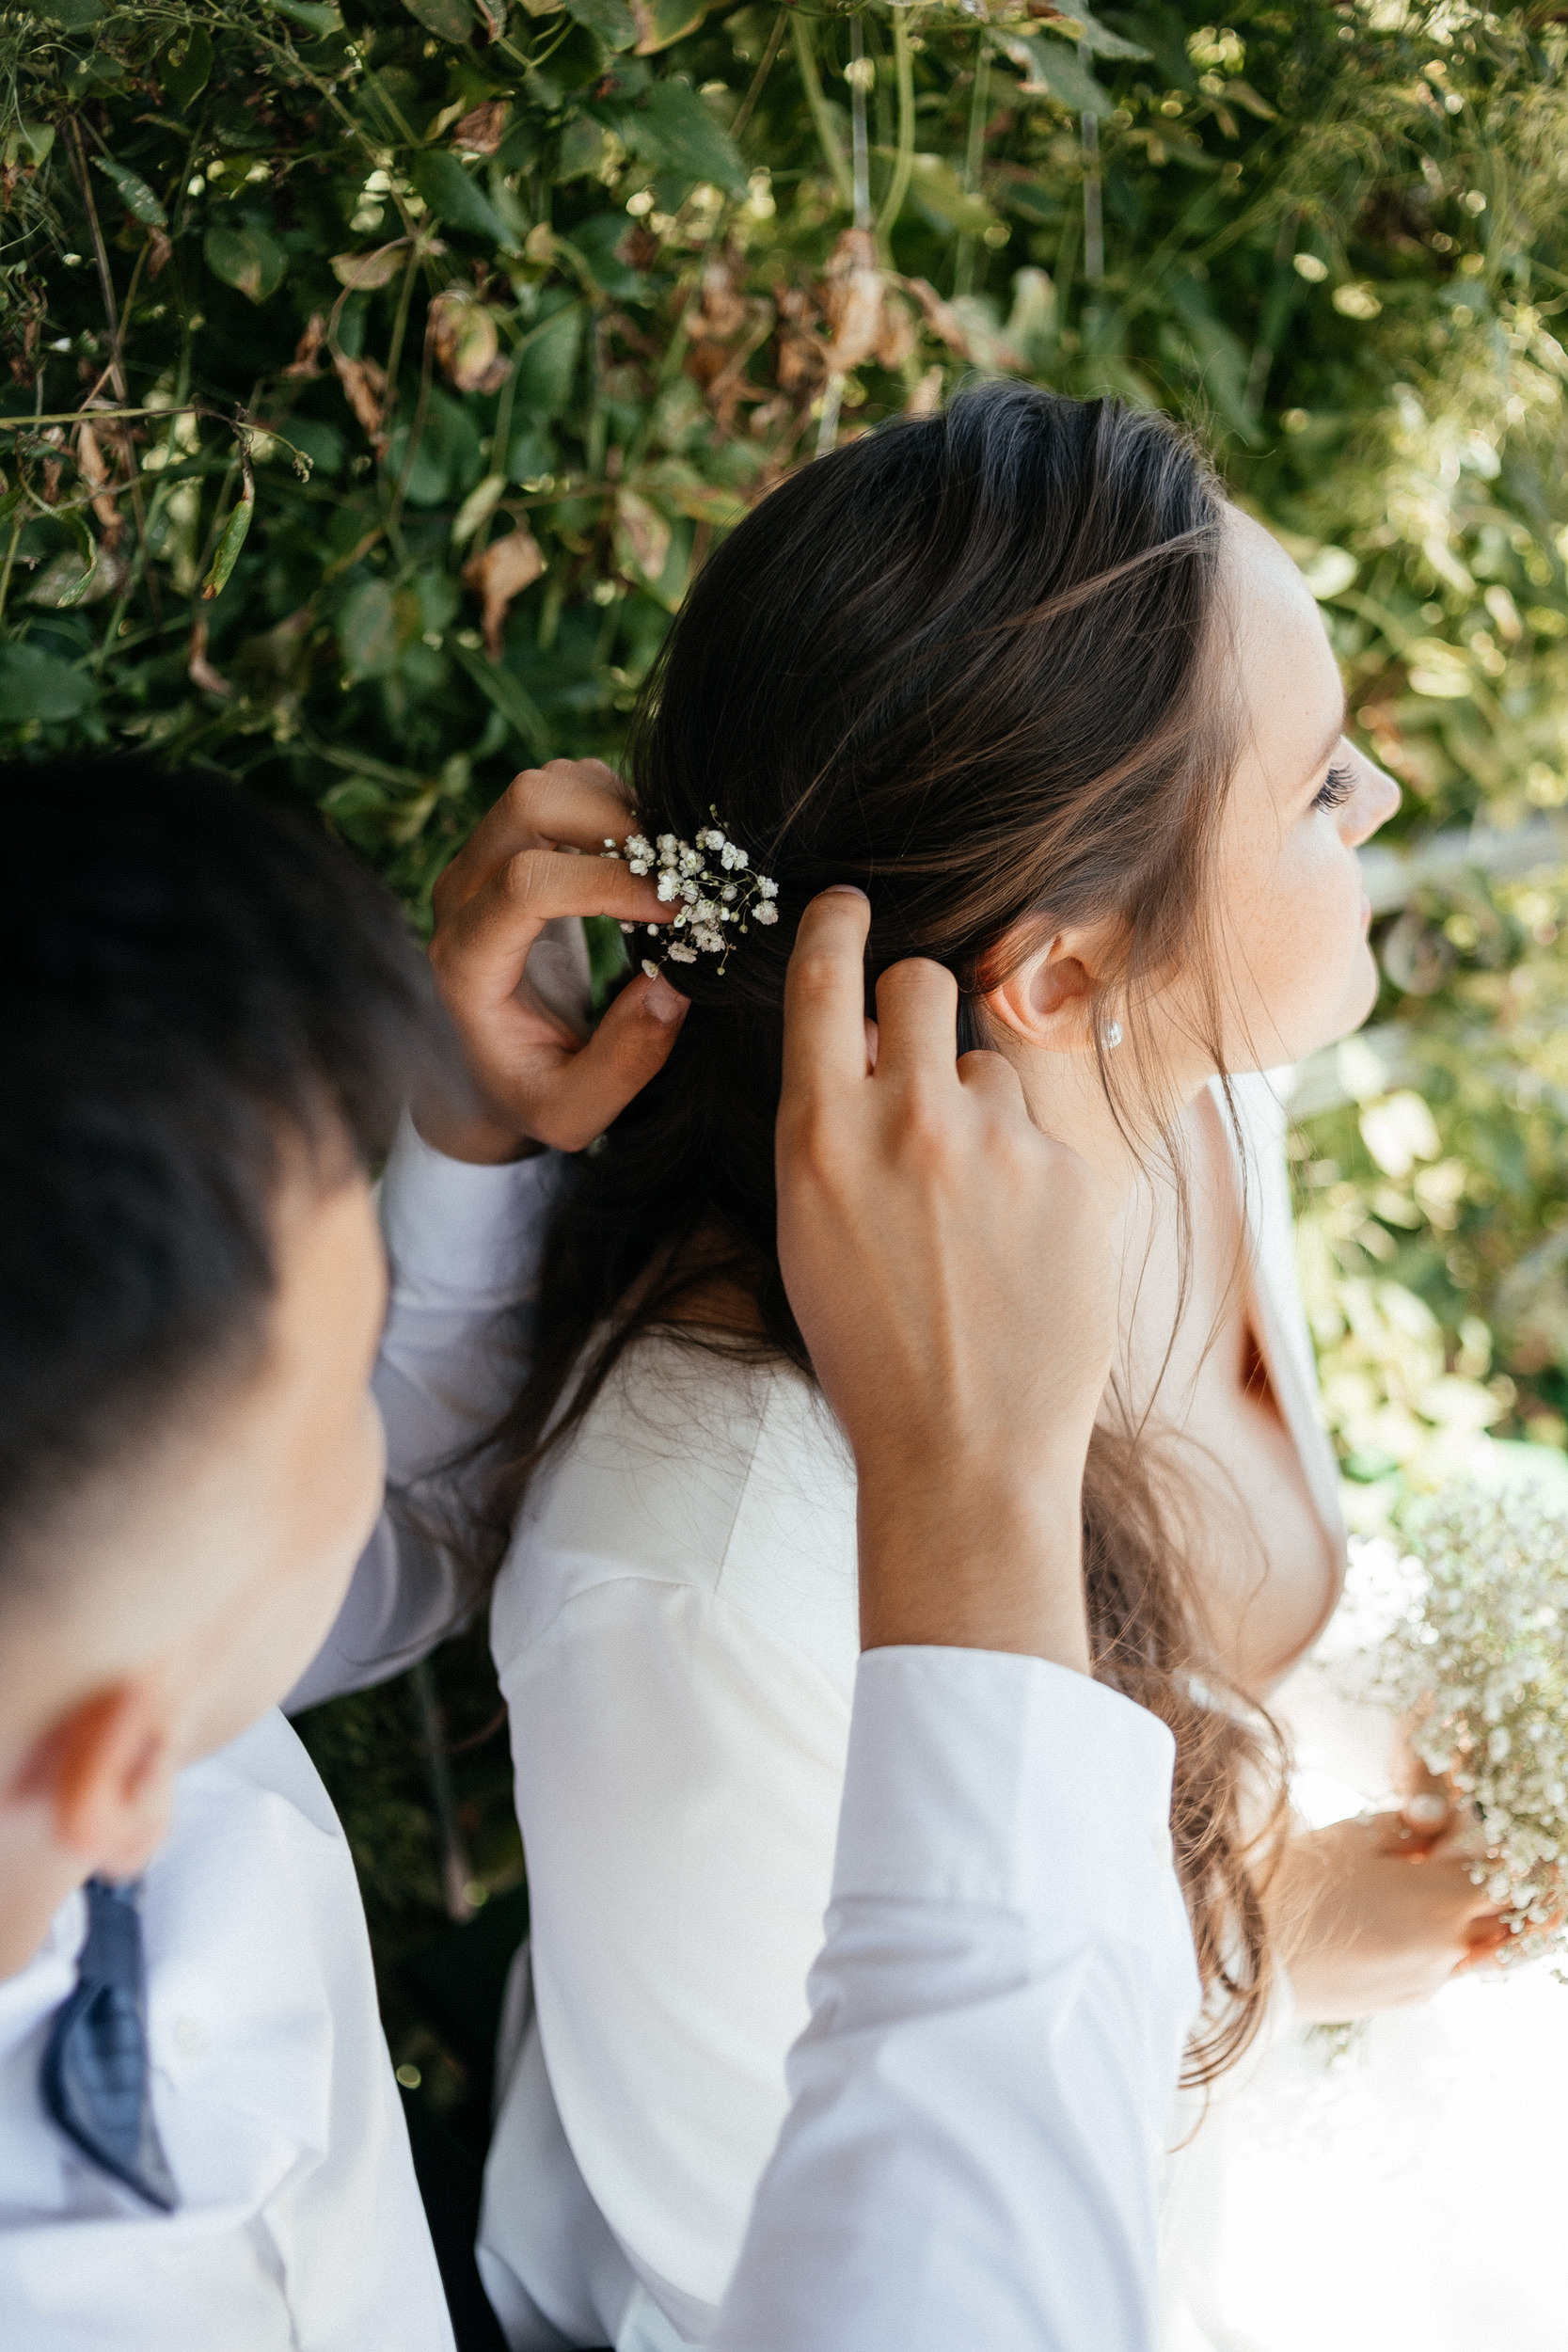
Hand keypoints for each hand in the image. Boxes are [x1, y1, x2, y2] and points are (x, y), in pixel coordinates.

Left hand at [422, 759, 686, 1159]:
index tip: (677, 908)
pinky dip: (614, 803)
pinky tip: (644, 860)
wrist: (482, 1073)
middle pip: (528, 803)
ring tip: (665, 867)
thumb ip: (621, 1064)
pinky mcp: (507, 846)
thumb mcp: (572, 1112)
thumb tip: (670, 988)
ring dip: (618, 807)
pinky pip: (562, 789)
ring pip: (546, 783)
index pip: (526, 884)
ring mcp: (479, 862)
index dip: (608, 883)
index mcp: (466, 963)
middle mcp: (461, 897)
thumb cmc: (529, 1094)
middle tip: (678, 873)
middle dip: (617, 822)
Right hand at [775, 888, 1115, 1670]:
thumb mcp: (810, 1233)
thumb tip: (865, 1056)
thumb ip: (834, 1132)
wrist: (963, 1452)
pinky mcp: (1074, 1172)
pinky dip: (1034, 1173)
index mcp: (818, 1133)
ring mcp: (998, 1141)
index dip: (835, 924)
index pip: (822, 978)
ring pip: (990, 1065)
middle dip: (917, 1002)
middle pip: (921, 981)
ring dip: (981, 1107)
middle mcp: (906, 1117)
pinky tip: (1021, 1249)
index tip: (848, 904)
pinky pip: (1047, 1132)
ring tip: (974, 1209)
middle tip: (920, 1057)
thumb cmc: (871, 1355)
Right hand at [1269, 1809, 1510, 2020]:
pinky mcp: (1408, 2000)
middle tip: (1432, 1859)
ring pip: (1471, 1942)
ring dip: (1454, 1915)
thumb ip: (1415, 1827)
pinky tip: (1382, 1923)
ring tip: (1402, 1892)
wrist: (1249, 1952)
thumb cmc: (1300, 1882)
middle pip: (1497, 1912)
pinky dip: (1429, 1941)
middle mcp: (1450, 1948)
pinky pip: (1439, 1965)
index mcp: (1444, 1900)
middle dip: (1475, 1882)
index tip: (1443, 1835)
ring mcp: (1431, 1980)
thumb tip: (1441, 1824)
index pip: (1499, 1869)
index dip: (1475, 1845)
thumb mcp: (1357, 1834)